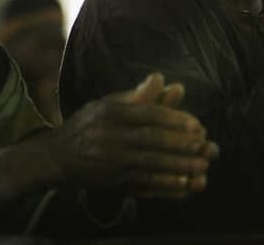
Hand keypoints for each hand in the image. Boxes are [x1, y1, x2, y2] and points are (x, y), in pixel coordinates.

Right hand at [49, 74, 217, 199]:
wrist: (58, 156)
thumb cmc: (92, 124)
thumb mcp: (110, 103)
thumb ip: (139, 95)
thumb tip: (161, 78)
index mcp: (112, 112)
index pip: (149, 115)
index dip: (175, 120)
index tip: (198, 126)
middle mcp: (110, 137)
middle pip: (151, 141)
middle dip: (181, 145)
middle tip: (205, 147)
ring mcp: (110, 162)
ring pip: (150, 165)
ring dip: (179, 167)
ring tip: (202, 167)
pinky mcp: (112, 182)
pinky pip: (143, 184)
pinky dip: (165, 185)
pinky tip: (184, 184)